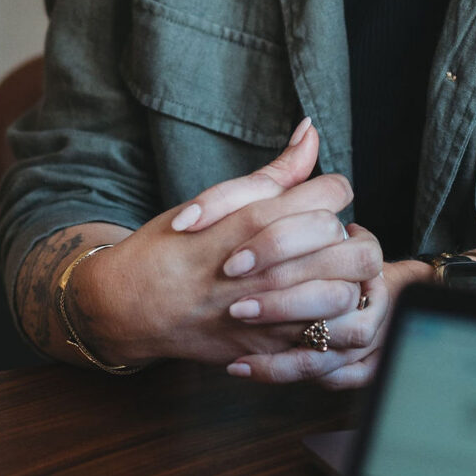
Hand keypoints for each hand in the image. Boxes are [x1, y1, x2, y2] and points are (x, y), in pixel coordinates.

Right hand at [66, 123, 383, 374]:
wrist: (129, 305)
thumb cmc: (172, 247)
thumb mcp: (218, 200)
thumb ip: (275, 172)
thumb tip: (310, 128)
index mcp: (253, 221)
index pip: (332, 194)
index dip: (333, 191)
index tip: (320, 198)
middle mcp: (265, 267)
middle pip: (346, 244)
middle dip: (346, 236)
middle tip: (325, 237)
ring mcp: (267, 312)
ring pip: (342, 294)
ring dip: (342, 279)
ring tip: (323, 271)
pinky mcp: (267, 346)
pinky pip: (322, 338)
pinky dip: (329, 320)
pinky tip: (316, 305)